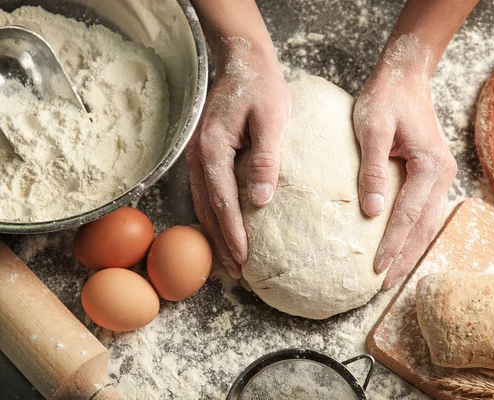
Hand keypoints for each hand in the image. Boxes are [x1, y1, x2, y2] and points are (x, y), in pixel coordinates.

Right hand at [185, 39, 291, 278]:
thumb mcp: (271, 120)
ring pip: (204, 204)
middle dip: (222, 243)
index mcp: (213, 149)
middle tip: (237, 273)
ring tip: (230, 261)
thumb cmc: (261, 88)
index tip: (244, 259)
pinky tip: (224, 229)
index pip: (223, 201)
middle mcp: (199, 157)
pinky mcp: (205, 155)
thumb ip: (265, 160)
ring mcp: (198, 156)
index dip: (232, 233)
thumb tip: (260, 200)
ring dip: (216, 234)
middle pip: (208, 209)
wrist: (243, 62)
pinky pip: (206, 193)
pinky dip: (214, 216)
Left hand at [354, 62, 456, 289]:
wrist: (406, 76)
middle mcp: (443, 174)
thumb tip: (372, 212)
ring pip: (428, 223)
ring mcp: (441, 175)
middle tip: (383, 285)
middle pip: (423, 226)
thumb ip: (372, 170)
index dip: (392, 244)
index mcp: (431, 165)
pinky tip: (402, 246)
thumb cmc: (386, 98)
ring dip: (411, 249)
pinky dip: (414, 232)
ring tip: (393, 274)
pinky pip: (425, 211)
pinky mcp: (432, 174)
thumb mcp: (371, 130)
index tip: (376, 268)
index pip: (408, 215)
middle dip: (404, 257)